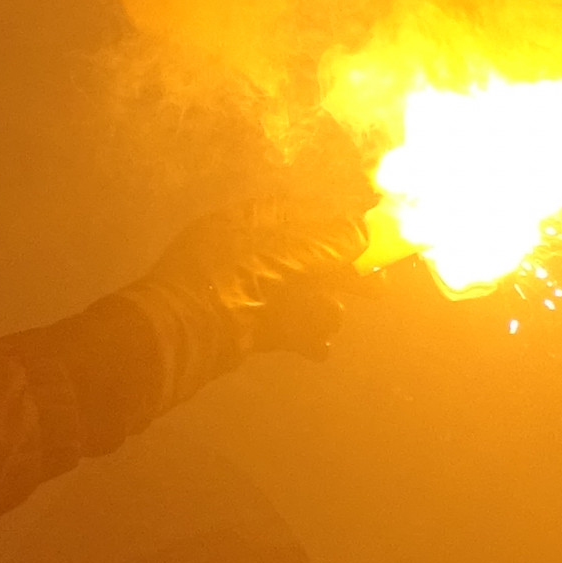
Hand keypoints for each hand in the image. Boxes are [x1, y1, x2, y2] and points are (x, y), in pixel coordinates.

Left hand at [136, 198, 372, 362]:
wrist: (183, 331)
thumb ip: (326, 241)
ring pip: (301, 297)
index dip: (335, 227)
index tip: (368, 242)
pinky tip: (317, 348)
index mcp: (249, 220)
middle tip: (378, 290)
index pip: (300, 214)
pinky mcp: (247, 328)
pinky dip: (304, 336)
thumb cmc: (232, 278)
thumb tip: (361, 231)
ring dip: (323, 310)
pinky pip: (287, 327)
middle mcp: (247, 252)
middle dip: (342, 275)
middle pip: (306, 259)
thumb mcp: (284, 252)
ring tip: (328, 321)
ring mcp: (246, 291)